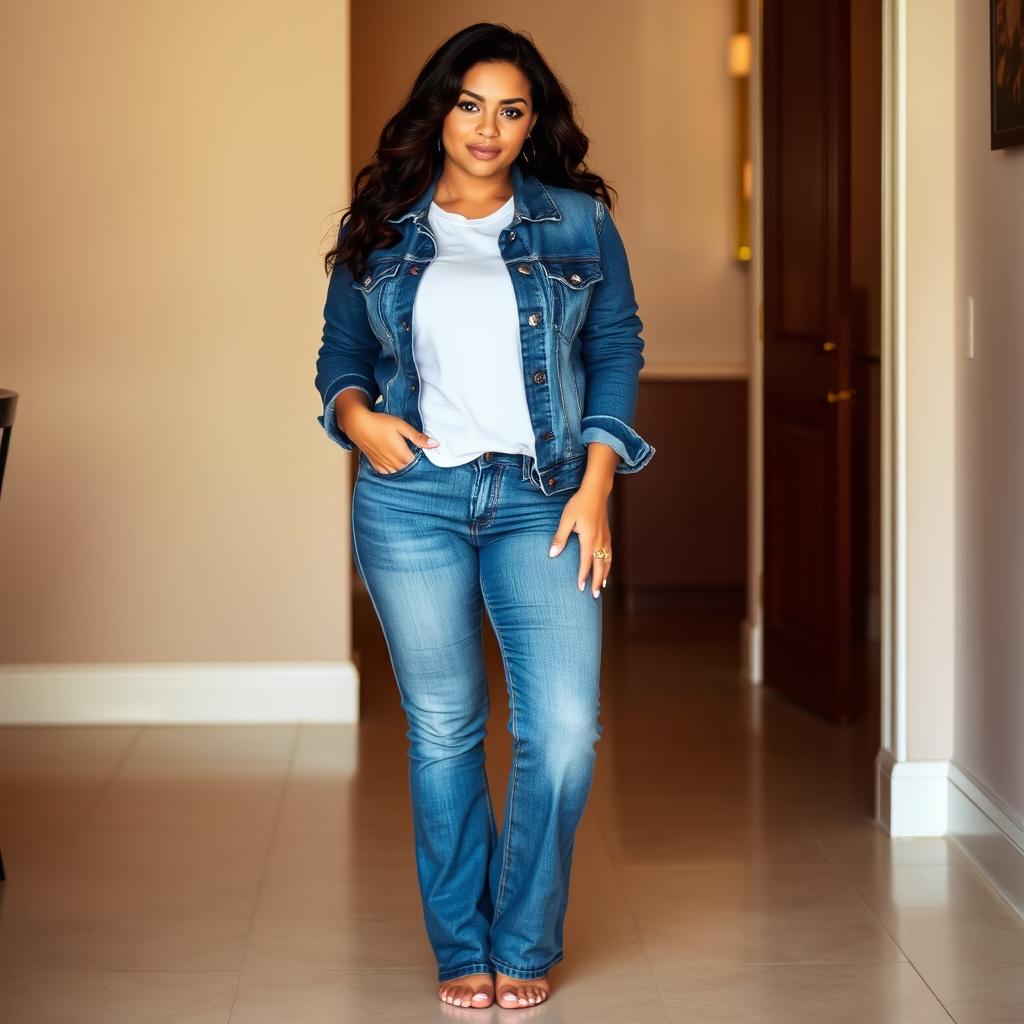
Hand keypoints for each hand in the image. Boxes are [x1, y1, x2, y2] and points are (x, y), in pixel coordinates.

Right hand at [337, 398, 438, 472]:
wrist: (358, 424)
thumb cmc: (380, 423)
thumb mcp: (402, 426)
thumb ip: (418, 437)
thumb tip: (435, 444)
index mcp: (402, 455)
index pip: (418, 464)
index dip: (423, 460)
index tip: (425, 454)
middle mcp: (393, 463)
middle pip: (409, 470)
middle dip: (414, 465)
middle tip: (416, 456)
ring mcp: (384, 465)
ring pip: (398, 473)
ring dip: (403, 468)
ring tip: (405, 459)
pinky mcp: (376, 465)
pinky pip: (387, 473)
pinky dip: (392, 470)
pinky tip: (394, 464)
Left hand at [548, 481, 612, 596]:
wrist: (595, 492)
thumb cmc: (579, 504)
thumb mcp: (566, 519)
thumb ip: (560, 537)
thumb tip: (552, 554)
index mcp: (588, 540)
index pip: (586, 563)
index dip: (583, 577)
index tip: (580, 589)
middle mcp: (599, 541)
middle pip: (600, 567)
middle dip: (597, 582)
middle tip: (594, 596)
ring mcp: (605, 538)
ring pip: (607, 562)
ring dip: (604, 575)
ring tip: (602, 587)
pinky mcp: (607, 534)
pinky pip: (610, 554)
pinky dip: (608, 564)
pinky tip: (606, 567)